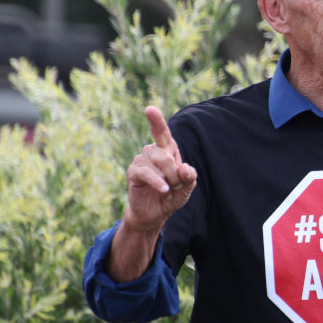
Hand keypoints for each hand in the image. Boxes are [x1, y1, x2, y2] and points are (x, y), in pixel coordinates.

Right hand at [124, 106, 196, 232]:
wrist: (155, 213)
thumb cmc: (172, 196)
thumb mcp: (186, 188)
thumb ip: (189, 177)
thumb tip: (184, 168)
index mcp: (167, 150)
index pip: (162, 132)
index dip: (156, 120)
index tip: (149, 109)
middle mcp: (152, 151)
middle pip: (166, 154)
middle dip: (176, 173)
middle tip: (177, 186)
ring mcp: (141, 160)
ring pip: (158, 162)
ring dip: (168, 179)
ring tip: (168, 190)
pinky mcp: (133, 172)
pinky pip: (146, 172)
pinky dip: (157, 182)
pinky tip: (164, 190)